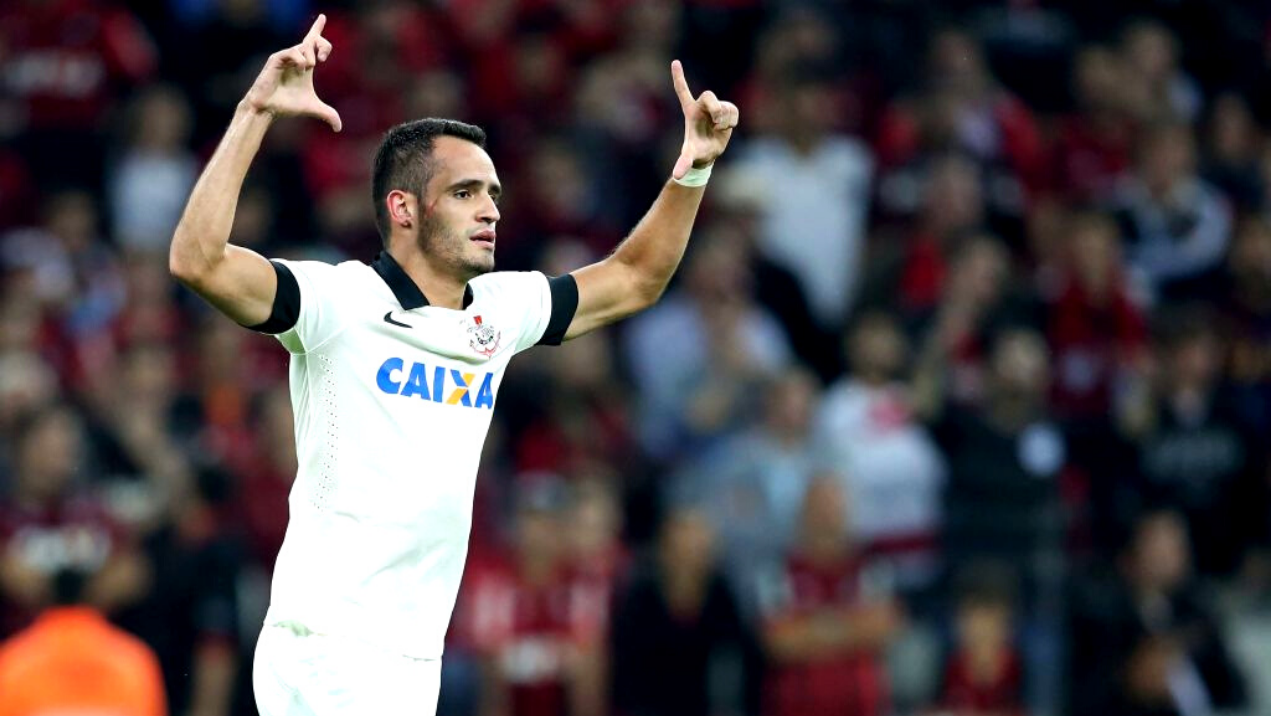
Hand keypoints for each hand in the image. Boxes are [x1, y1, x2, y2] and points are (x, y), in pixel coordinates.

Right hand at [242, 14, 341, 131]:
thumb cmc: (287, 106)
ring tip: (307, 70)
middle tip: (324, 60)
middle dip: (323, 45)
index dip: (318, 28)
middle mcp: (296, 58)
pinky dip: (300, 60)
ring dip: (310, 58)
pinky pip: (293, 52)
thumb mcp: (313, 108)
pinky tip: (301, 69)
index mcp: (305, 64)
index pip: (312, 41)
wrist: (269, 109)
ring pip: (304, 47)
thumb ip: (328, 115)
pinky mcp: (276, 58)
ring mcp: (285, 57)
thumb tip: (339, 128)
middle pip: (313, 40)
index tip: (322, 18)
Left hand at [670, 60, 738, 178]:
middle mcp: (701, 106)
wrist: (708, 154)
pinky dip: (733, 120)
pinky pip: (734, 110)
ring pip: (725, 106)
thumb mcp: (690, 156)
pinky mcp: (726, 110)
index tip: (674, 62)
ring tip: (718, 130)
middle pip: (710, 96)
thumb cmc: (696, 152)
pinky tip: (725, 127)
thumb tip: (678, 175)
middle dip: (716, 109)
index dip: (679, 77)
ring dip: (725, 120)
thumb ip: (684, 163)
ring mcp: (715, 107)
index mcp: (689, 111)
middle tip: (716, 123)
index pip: (682, 91)